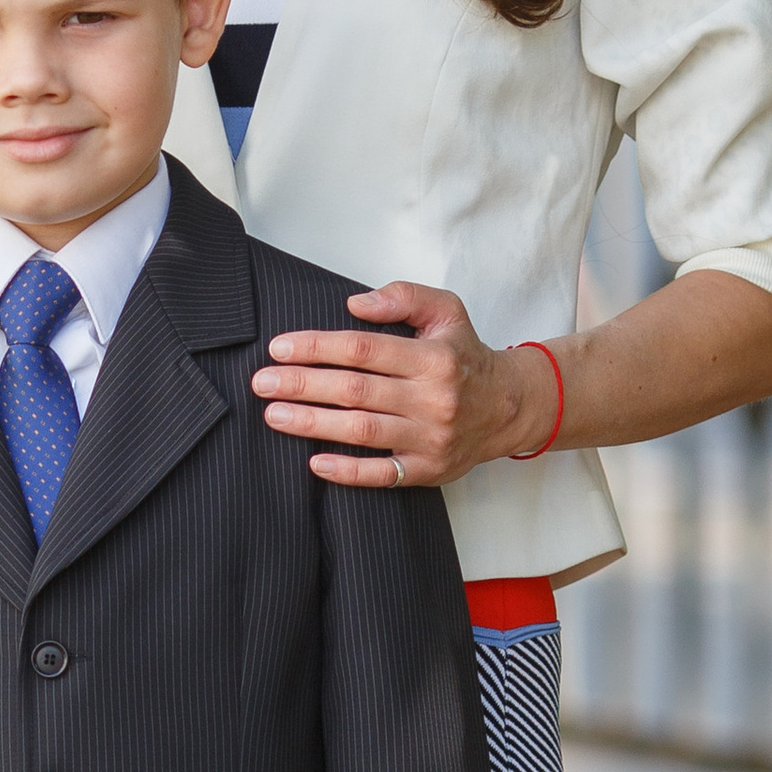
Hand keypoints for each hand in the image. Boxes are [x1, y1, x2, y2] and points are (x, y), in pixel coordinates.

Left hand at [252, 282, 558, 487]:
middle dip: (303, 385)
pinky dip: (346, 471)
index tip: (280, 348)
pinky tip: (314, 463)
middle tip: (262, 383)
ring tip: (274, 415)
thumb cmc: (463, 356)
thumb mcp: (446, 311)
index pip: (363, 350)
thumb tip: (355, 304)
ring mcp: (431, 438)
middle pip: (355, 391)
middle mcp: (433, 399)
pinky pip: (382, 474)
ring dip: (312, 424)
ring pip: (362, 431)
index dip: (317, 348)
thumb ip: (403, 297)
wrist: (508, 407)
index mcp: (433, 357)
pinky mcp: (429, 470)